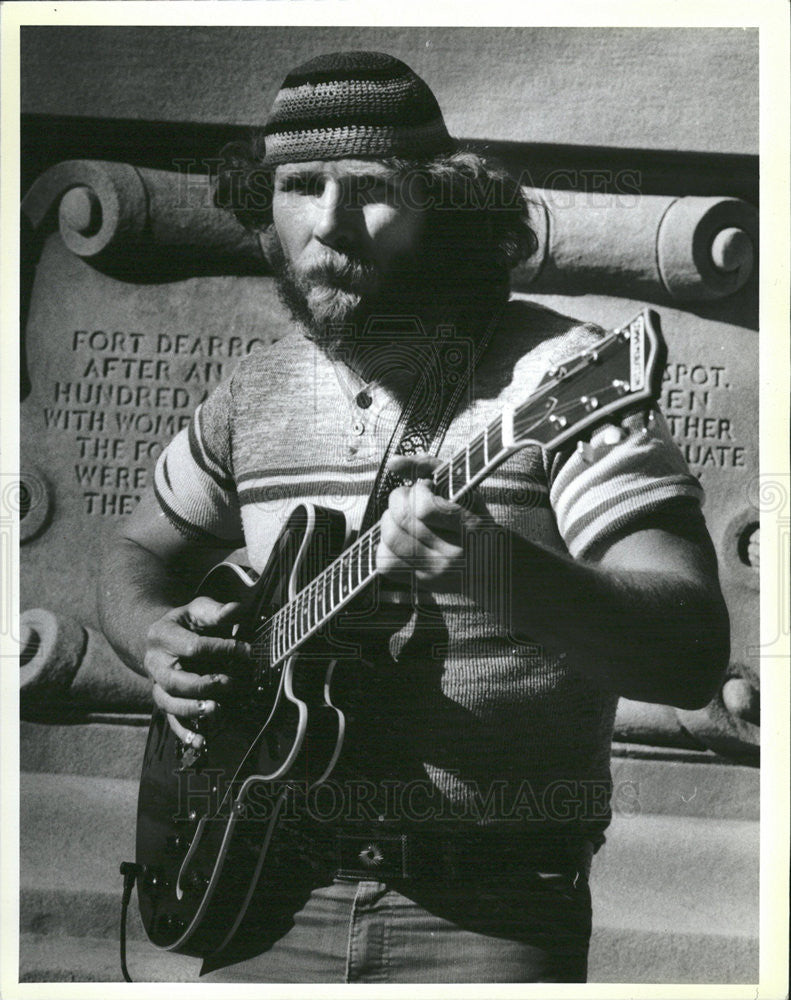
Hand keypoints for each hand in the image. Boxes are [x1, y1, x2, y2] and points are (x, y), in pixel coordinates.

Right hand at [144, 597, 252, 746]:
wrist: (160, 637)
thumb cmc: (186, 623)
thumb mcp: (197, 609)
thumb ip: (215, 611)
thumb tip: (235, 610)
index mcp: (162, 636)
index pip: (192, 647)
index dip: (221, 649)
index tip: (246, 651)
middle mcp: (155, 663)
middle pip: (174, 681)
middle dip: (203, 685)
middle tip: (230, 683)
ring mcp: (157, 685)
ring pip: (169, 703)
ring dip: (192, 710)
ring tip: (216, 710)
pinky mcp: (165, 701)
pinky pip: (170, 721)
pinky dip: (185, 733)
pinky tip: (201, 742)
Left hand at [376, 454, 489, 592]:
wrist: (491, 565)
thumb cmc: (473, 517)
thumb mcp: (463, 488)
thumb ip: (429, 466)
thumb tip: (393, 463)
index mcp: (471, 526)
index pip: (424, 507)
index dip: (418, 490)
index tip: (427, 487)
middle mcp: (454, 554)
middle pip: (402, 520)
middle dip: (398, 499)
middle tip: (409, 498)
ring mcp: (436, 572)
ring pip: (389, 538)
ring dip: (389, 520)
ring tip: (404, 517)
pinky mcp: (421, 583)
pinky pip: (385, 561)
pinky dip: (385, 545)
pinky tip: (402, 538)